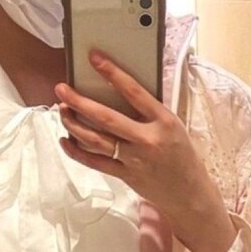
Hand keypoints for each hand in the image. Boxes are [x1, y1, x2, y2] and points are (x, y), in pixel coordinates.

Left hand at [55, 52, 235, 251]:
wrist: (188, 193)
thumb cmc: (181, 154)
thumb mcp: (173, 125)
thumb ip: (148, 111)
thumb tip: (119, 91)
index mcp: (162, 121)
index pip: (134, 92)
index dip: (112, 73)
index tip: (94, 58)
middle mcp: (146, 140)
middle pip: (106, 118)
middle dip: (80, 102)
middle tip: (62, 88)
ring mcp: (134, 160)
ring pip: (96, 141)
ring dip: (74, 124)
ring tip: (62, 110)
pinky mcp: (124, 176)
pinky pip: (95, 163)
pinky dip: (77, 152)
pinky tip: (65, 139)